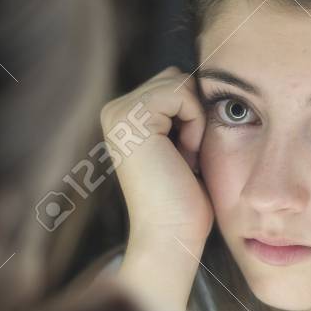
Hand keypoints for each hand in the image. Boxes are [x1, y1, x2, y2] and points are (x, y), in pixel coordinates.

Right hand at [101, 66, 213, 255]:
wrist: (171, 235)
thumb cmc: (184, 198)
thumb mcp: (181, 141)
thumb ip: (178, 108)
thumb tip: (191, 75)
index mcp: (123, 115)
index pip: (174, 82)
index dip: (193, 115)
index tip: (184, 155)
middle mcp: (114, 109)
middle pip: (178, 78)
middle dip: (194, 116)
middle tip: (183, 159)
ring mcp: (119, 112)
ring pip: (182, 84)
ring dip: (196, 122)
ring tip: (182, 158)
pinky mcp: (132, 117)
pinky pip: (183, 93)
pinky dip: (195, 124)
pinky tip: (184, 155)